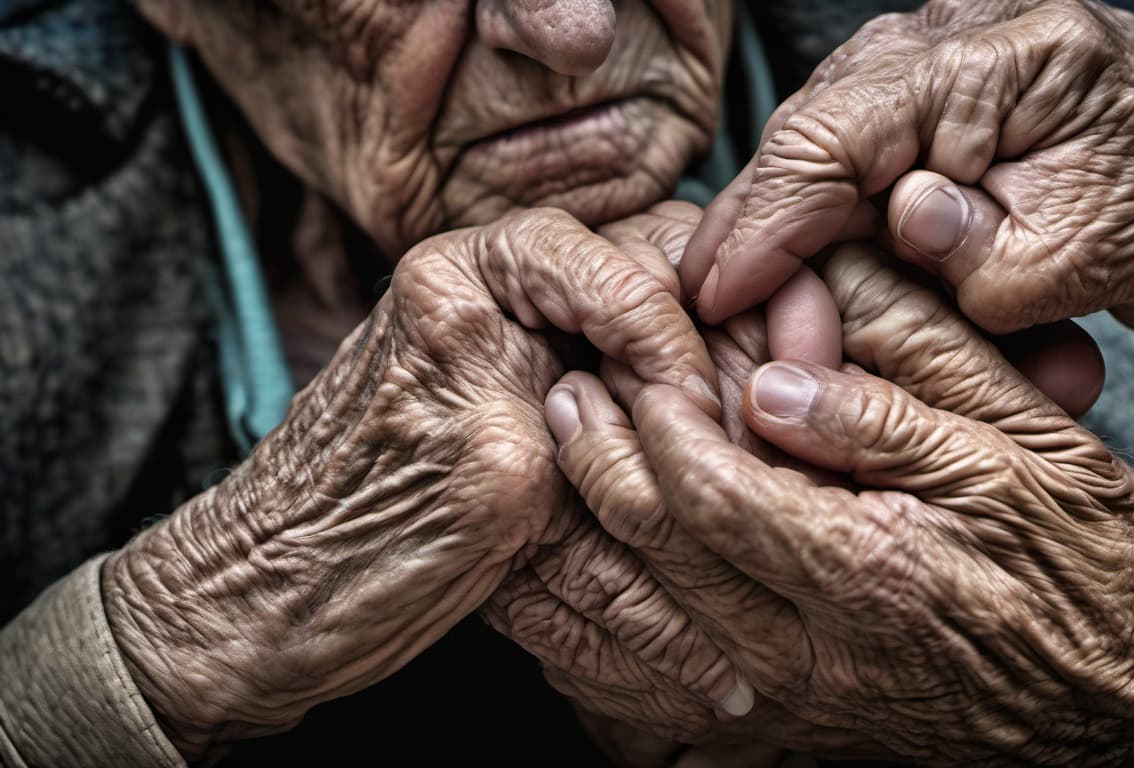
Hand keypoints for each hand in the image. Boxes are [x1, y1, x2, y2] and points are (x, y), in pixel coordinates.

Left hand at [98, 207, 731, 760]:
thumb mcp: (498, 475)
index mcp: (455, 280)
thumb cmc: (356, 548)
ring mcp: (498, 341)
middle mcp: (478, 292)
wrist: (274, 605)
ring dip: (684, 381)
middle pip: (631, 274)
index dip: (667, 331)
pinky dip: (656, 415)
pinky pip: (608, 376)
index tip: (696, 406)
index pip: (607, 255)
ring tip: (722, 443)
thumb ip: (593, 414)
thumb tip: (687, 402)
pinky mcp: (512, 393)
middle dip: (694, 343)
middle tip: (734, 416)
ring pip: (630, 328)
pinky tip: (683, 458)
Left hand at [493, 203, 1101, 755]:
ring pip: (647, 631)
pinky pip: (671, 695)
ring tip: (557, 468)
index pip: (715, 495)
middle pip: (662, 559)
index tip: (633, 369)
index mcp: (874, 571)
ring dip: (584, 546)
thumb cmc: (1102, 579)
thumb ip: (902, 408)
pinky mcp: (803, 733)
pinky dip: (609, 640)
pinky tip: (581, 591)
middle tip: (567, 396)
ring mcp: (805, 704)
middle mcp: (821, 654)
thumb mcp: (1034, 460)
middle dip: (597, 467)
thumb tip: (780, 384)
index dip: (656, 425)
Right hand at [683, 0, 1133, 362]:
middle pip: (816, 127)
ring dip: (791, 216)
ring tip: (752, 287)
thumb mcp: (1085, 256)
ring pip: (831, 133)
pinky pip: (866, 142)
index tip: (715, 291)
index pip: (835, 134)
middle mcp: (972, 35)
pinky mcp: (960, 92)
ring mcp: (962, 56)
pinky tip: (809, 253)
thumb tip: (892, 221)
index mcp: (1011, 56)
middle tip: (713, 299)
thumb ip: (975, 249)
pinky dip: (833, 205)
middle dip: (760, 221)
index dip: (762, 221)